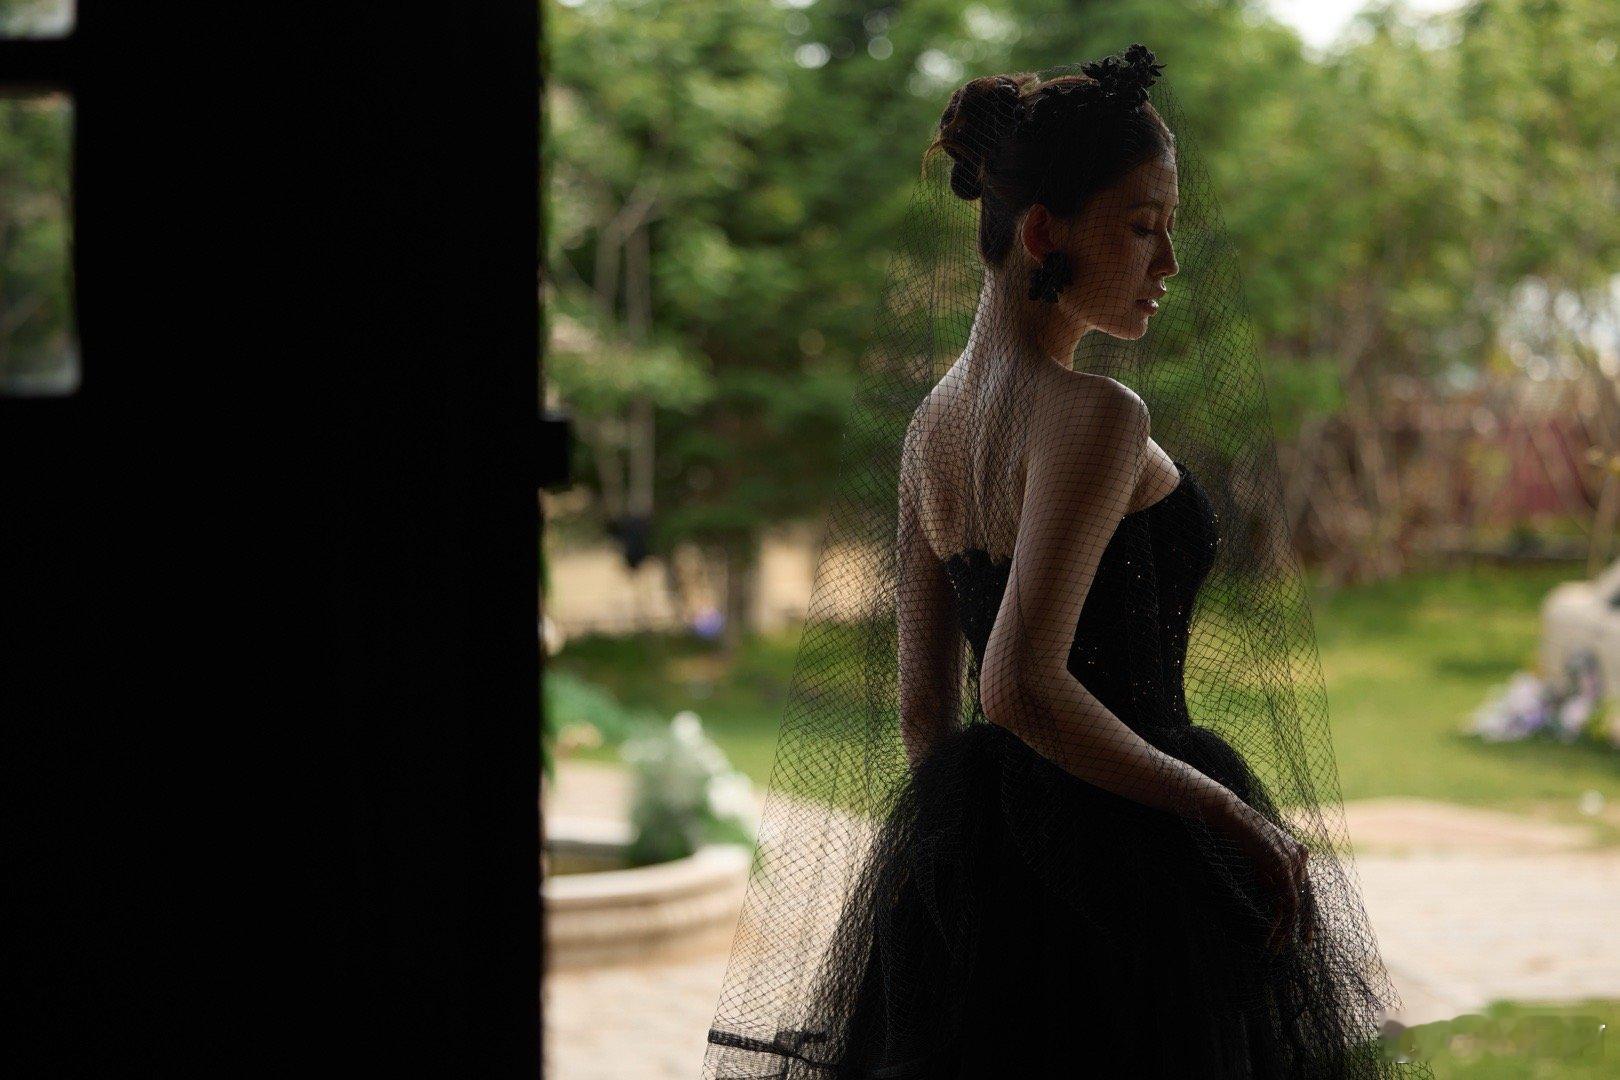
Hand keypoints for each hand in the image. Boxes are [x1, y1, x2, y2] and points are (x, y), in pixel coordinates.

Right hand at [1216, 801, 1315, 952]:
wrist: (1232, 816)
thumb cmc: (1242, 837)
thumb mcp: (1261, 864)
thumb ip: (1272, 880)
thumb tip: (1278, 905)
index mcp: (1299, 853)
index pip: (1306, 888)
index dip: (1307, 913)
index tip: (1305, 934)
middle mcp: (1302, 856)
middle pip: (1306, 897)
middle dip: (1305, 923)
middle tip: (1306, 943)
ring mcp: (1295, 859)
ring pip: (1297, 903)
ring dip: (1287, 927)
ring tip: (1276, 945)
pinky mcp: (1284, 864)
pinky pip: (1289, 899)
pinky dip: (1283, 919)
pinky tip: (1275, 932)